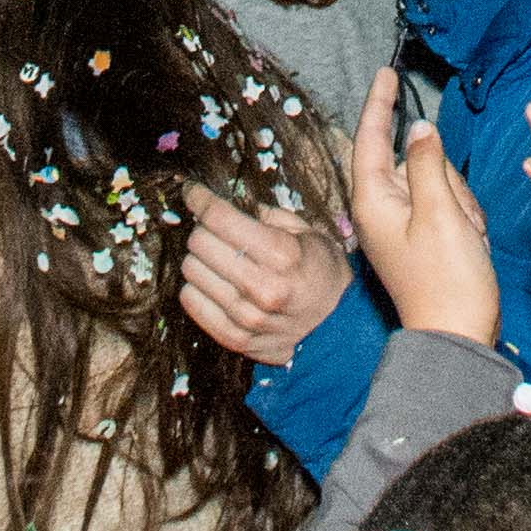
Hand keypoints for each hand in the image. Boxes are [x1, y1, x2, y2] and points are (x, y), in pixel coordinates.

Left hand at [177, 185, 354, 365]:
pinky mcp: (235, 339)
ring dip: (200, 258)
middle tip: (215, 230)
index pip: (220, 218)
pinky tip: (214, 282)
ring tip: (219, 259)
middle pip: (200, 242)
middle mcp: (262, 287)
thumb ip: (271, 215)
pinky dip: (197, 286)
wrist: (339, 328)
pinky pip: (191, 301)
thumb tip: (235, 204)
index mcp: (282, 254)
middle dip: (204, 228)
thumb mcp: (309, 234)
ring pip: (192, 270)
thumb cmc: (323, 274)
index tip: (193, 191)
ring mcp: (247, 317)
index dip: (200, 198)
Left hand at [341, 67, 497, 344]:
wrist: (458, 335)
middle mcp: (381, 208)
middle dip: (446, 179)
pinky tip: (468, 243)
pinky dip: (463, 218)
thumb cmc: (447, 279)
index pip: (372, 139)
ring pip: (438, 181)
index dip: (380, 104)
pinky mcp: (422, 235)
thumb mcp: (441, 213)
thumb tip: (420, 128)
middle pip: (417, 160)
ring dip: (459, 203)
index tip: (386, 72)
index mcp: (373, 200)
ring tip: (464, 237)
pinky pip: (448, 204)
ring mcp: (403, 223)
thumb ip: (430, 164)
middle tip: (458, 219)